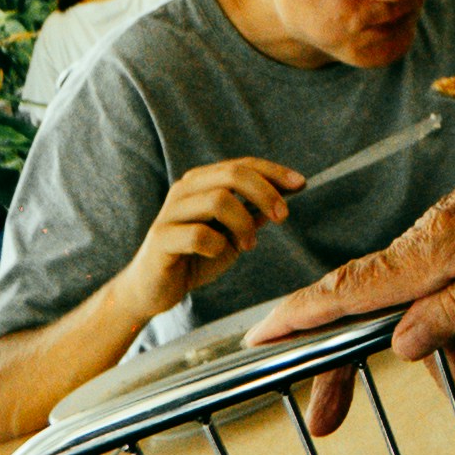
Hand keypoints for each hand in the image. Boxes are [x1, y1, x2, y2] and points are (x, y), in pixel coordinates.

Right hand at [120, 157, 302, 327]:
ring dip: (243, 224)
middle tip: (282, 217)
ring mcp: (170, 212)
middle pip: (232, 175)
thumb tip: (286, 195)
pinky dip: (217, 245)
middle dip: (265, 193)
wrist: (154, 290)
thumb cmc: (195, 258)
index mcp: (202, 182)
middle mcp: (184, 190)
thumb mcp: (232, 234)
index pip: (242, 164)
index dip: (273, 172)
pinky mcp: (161, 238)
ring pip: (218, 200)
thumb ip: (253, 213)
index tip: (301, 184)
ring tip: (248, 245)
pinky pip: (199, 235)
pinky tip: (216, 255)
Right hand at [257, 89, 454, 446]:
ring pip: (433, 319)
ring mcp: (451, 245)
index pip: (346, 291)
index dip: (298, 318)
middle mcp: (427, 248)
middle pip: (376, 315)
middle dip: (351, 369)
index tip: (257, 339)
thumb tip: (401, 347)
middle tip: (325, 422)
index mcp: (428, 256)